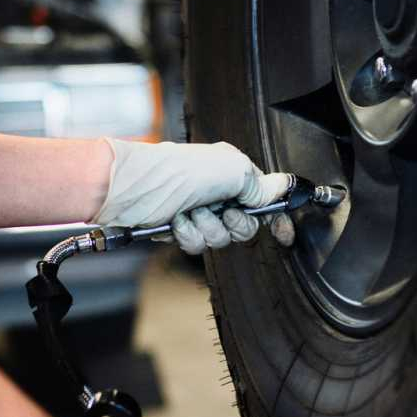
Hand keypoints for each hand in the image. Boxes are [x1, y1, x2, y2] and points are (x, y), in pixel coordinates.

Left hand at [92, 139, 294, 253]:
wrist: (131, 189)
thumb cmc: (176, 171)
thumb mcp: (230, 171)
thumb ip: (260, 184)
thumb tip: (284, 186)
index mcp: (232, 173)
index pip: (263, 199)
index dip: (275, 216)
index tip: (285, 233)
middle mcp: (217, 192)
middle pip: (245, 225)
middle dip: (233, 224)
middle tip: (222, 211)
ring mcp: (198, 212)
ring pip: (220, 238)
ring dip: (206, 229)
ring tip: (190, 213)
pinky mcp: (179, 229)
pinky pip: (197, 245)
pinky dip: (187, 235)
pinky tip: (175, 221)